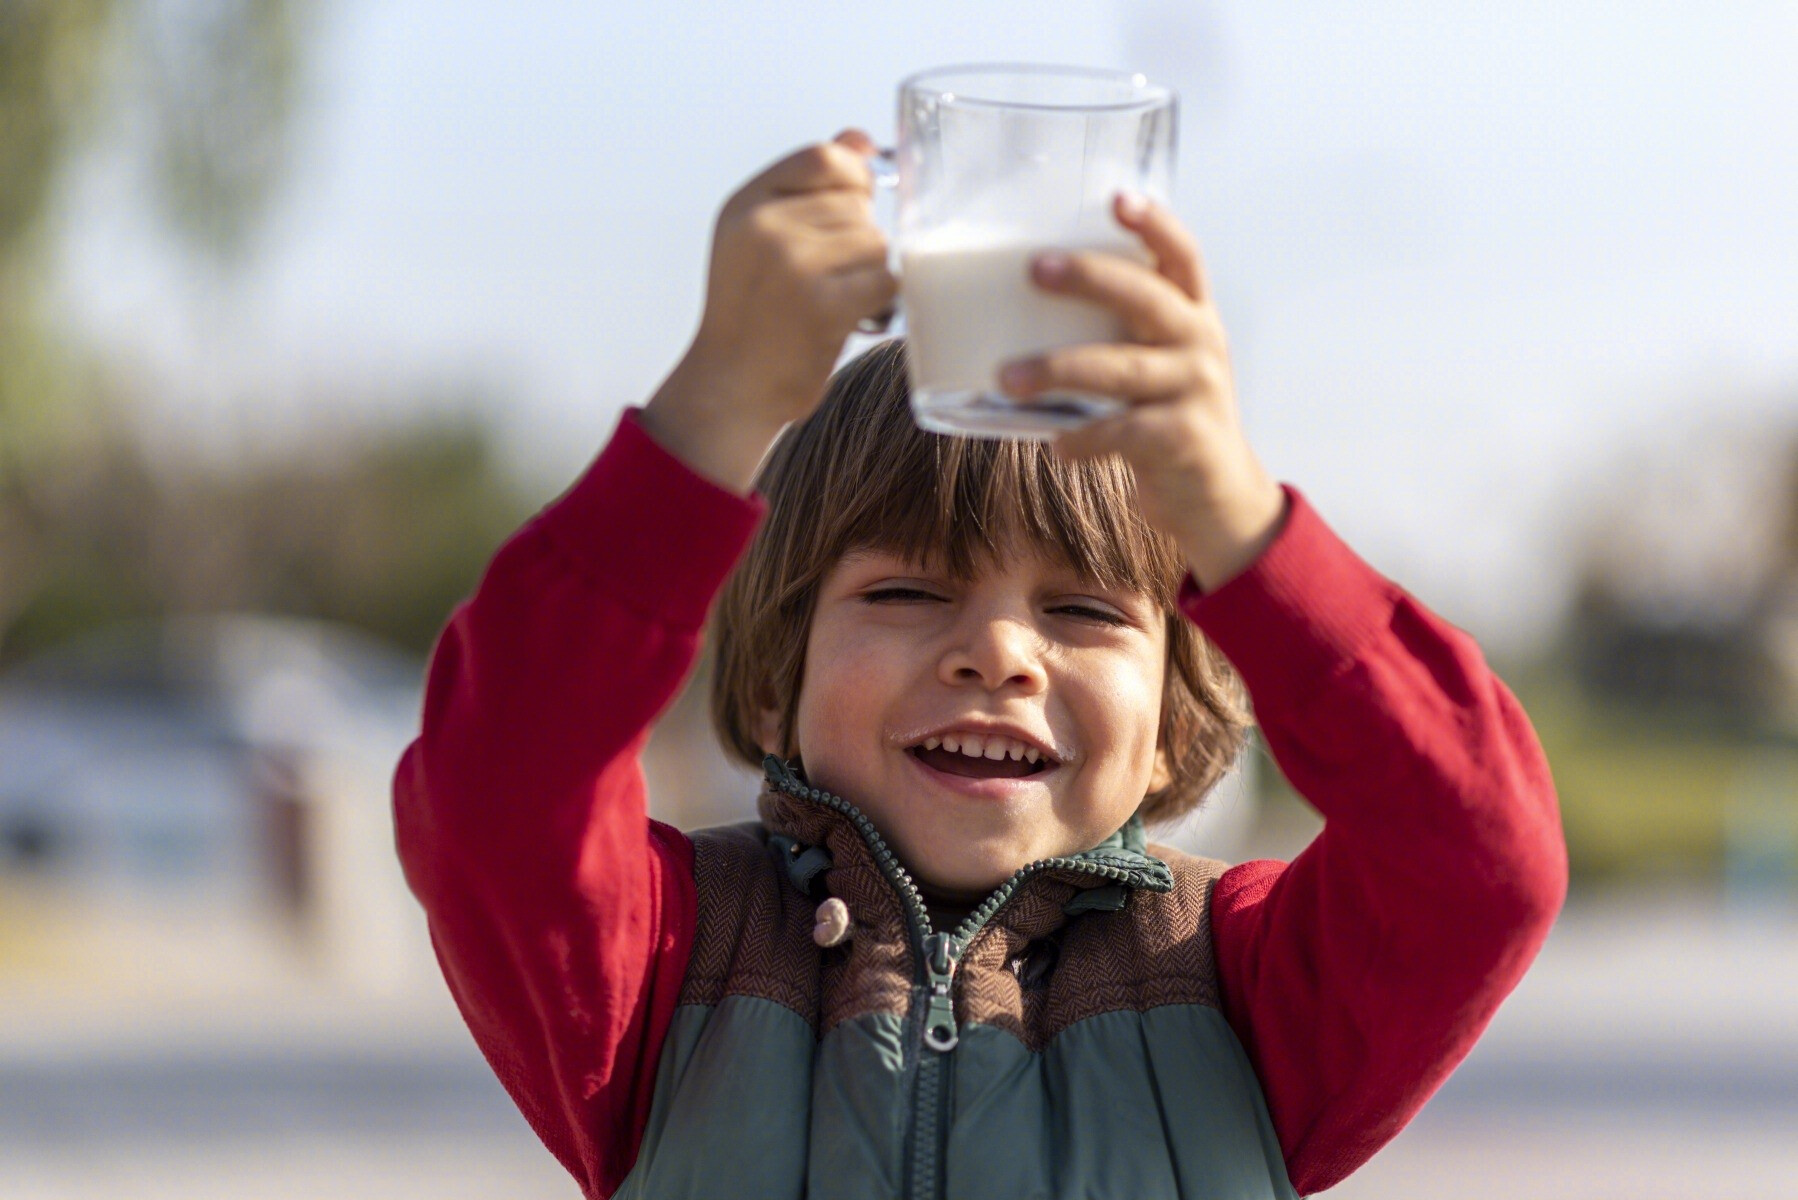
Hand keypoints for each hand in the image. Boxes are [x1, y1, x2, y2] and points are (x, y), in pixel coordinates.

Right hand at [642, 131, 896, 492]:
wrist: (730, 388)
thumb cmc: (751, 315)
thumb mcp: (759, 237)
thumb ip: (807, 186)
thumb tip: (859, 139)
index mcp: (747, 205)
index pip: (823, 157)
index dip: (852, 178)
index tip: (851, 207)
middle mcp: (765, 227)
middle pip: (856, 205)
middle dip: (857, 240)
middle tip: (829, 277)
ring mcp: (793, 265)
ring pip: (875, 242)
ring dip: (868, 273)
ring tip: (834, 299)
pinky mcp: (823, 305)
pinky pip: (885, 281)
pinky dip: (879, 301)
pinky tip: (852, 317)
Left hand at [997, 194, 1287, 589]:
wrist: (1216, 496)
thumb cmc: (1168, 417)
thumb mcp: (1158, 364)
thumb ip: (1118, 333)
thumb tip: (1020, 308)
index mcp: (1193, 315)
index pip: (1182, 255)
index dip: (1154, 224)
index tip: (1118, 199)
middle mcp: (1200, 343)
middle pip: (1147, 296)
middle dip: (1089, 277)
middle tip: (1034, 269)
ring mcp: (1195, 390)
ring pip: (1121, 368)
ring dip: (1058, 369)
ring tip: (1008, 377)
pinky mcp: (1183, 438)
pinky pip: (1121, 432)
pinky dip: (1082, 438)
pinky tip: (1055, 445)